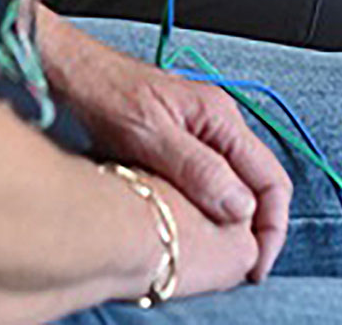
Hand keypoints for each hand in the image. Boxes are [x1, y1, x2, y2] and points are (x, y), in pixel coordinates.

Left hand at [39, 11, 291, 277]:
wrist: (70, 71)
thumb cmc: (103, 90)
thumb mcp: (149, 133)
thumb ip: (197, 168)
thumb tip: (241, 208)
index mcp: (220, 116)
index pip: (271, 178)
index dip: (272, 227)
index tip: (256, 264)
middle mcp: (216, 123)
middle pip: (257, 185)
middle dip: (254, 229)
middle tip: (238, 269)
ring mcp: (198, 132)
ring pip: (232, 186)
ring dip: (230, 222)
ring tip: (216, 255)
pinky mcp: (177, 142)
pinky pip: (207, 182)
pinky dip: (207, 209)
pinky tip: (190, 227)